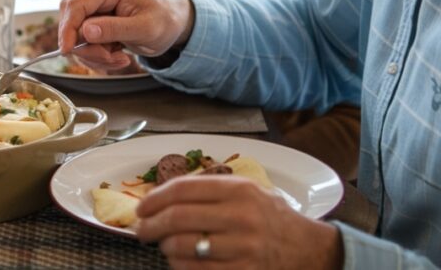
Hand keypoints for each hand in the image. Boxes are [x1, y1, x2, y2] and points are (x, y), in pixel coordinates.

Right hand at [57, 0, 193, 65]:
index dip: (67, 28)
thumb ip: (115, 29)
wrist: (173, 22)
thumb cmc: (165, 19)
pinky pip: (84, 42)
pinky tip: (117, 56)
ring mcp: (95, 6)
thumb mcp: (145, 28)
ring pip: (76, 35)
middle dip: (85, 46)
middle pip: (71, 20)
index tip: (67, 51)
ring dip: (94, 55)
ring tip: (120, 59)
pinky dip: (98, 56)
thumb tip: (85, 31)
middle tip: (109, 58)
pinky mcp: (94, 20)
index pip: (75, 5)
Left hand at [135, 175, 342, 268]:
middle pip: (177, 218)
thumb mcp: (248, 191)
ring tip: (163, 245)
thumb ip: (210, 188)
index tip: (141, 208)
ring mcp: (243, 248)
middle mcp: (242, 217)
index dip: (154, 199)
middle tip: (141, 230)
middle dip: (151, 225)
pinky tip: (178, 260)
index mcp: (240, 190)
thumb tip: (162, 196)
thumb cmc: (270, 218)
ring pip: (183, 246)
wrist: (309, 250)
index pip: (183, 189)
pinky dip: (179, 265)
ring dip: (165, 247)